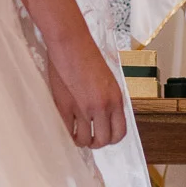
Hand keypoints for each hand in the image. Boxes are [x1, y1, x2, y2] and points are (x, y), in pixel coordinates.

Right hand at [42, 28, 127, 148]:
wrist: (71, 43)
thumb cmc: (88, 56)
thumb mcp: (107, 79)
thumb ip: (108, 99)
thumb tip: (105, 117)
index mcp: (116, 99)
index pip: (120, 132)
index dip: (112, 138)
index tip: (104, 136)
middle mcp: (102, 106)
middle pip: (104, 140)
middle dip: (96, 143)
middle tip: (89, 138)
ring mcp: (83, 108)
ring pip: (85, 140)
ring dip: (81, 140)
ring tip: (76, 134)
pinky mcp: (65, 107)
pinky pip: (68, 131)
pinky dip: (67, 133)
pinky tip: (66, 128)